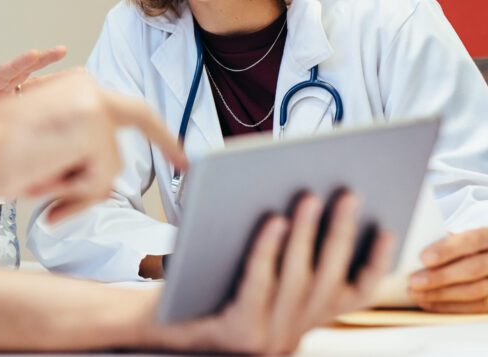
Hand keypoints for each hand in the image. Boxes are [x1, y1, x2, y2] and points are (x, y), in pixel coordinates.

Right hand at [0, 69, 186, 220]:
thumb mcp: (45, 148)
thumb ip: (76, 153)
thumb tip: (100, 185)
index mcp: (74, 87)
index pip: (126, 105)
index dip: (157, 130)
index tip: (178, 150)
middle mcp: (89, 88)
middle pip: (139, 121)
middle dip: (166, 143)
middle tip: (184, 162)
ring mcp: (95, 106)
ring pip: (111, 166)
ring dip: (79, 188)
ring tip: (41, 180)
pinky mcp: (95, 128)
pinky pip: (99, 180)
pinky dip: (74, 194)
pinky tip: (45, 180)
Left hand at [152, 194, 393, 353]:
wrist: (149, 321)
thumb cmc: (198, 286)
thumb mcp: (247, 275)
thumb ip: (282, 258)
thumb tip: (311, 201)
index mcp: (298, 325)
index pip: (351, 297)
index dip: (374, 264)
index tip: (386, 228)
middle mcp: (288, 339)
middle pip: (327, 282)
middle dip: (341, 234)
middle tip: (348, 194)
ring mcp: (264, 341)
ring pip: (297, 280)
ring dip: (307, 234)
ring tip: (310, 196)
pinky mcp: (236, 334)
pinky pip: (258, 283)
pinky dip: (268, 248)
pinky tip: (274, 219)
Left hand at [409, 228, 487, 312]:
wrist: (485, 258)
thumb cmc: (465, 247)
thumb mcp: (460, 237)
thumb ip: (447, 243)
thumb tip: (420, 258)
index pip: (472, 240)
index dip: (448, 250)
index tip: (423, 258)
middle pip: (474, 269)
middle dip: (441, 276)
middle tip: (414, 281)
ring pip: (476, 291)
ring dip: (442, 294)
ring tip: (416, 294)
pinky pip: (477, 307)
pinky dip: (451, 306)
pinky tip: (429, 303)